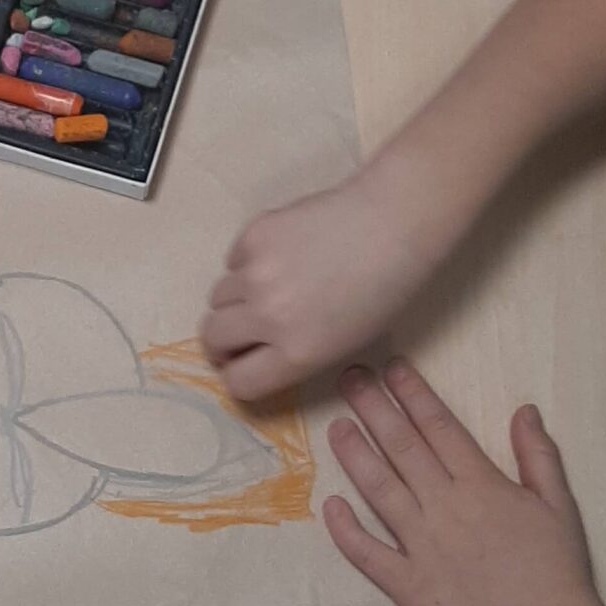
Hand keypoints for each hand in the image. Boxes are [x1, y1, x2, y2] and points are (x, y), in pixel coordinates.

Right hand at [202, 166, 432, 402]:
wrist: (394, 224)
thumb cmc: (383, 290)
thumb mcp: (343, 343)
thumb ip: (293, 355)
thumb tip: (254, 353)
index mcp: (297, 353)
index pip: (237, 382)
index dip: (238, 375)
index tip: (243, 364)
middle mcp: (268, 317)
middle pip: (211, 338)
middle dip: (223, 341)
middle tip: (242, 330)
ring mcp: (256, 273)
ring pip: (217, 297)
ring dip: (236, 299)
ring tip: (270, 287)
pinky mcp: (253, 235)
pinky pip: (232, 260)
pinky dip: (247, 263)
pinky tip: (283, 254)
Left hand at [323, 359, 602, 605]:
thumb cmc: (558, 571)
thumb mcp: (559, 505)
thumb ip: (538, 455)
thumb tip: (524, 409)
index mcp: (481, 485)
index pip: (438, 427)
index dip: (412, 393)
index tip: (391, 367)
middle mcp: (445, 508)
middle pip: (402, 448)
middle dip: (374, 408)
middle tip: (349, 378)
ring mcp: (422, 547)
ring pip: (379, 490)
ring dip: (355, 456)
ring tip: (336, 427)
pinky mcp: (408, 586)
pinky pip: (368, 554)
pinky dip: (346, 530)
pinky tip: (329, 505)